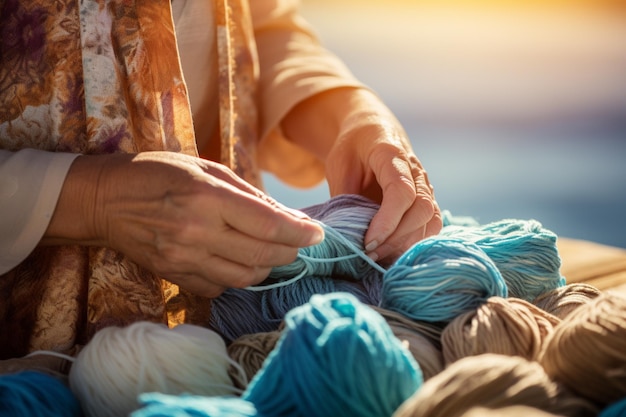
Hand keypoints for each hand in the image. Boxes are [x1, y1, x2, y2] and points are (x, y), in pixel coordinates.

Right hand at [45, 152, 323, 296]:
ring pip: (245, 278)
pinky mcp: (174, 276)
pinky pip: (220, 287)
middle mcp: (197, 232)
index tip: (317, 233)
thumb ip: (248, 194)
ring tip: (272, 251)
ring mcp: (184, 259)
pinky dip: (239, 277)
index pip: (268, 225)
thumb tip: (287, 216)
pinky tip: (240, 260)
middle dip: (290, 250)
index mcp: (208, 198)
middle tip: (299, 241)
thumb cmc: (159, 173)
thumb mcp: (206, 168)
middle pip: (263, 256)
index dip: (300, 232)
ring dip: (268, 267)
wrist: (106, 200)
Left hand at [326, 112, 441, 263]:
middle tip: (369, 254)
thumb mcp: (339, 166)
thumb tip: (346, 236)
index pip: (401, 192)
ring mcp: (426, 186)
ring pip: (431, 220)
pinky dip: (415, 242)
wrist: (372, 131)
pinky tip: (391, 252)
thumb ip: (344, 198)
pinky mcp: (426, 200)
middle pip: (422, 209)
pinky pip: (431, 225)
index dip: (388, 222)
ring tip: (378, 257)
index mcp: (392, 155)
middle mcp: (417, 171)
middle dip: (396, 238)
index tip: (369, 242)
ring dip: (406, 244)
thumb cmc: (353, 148)